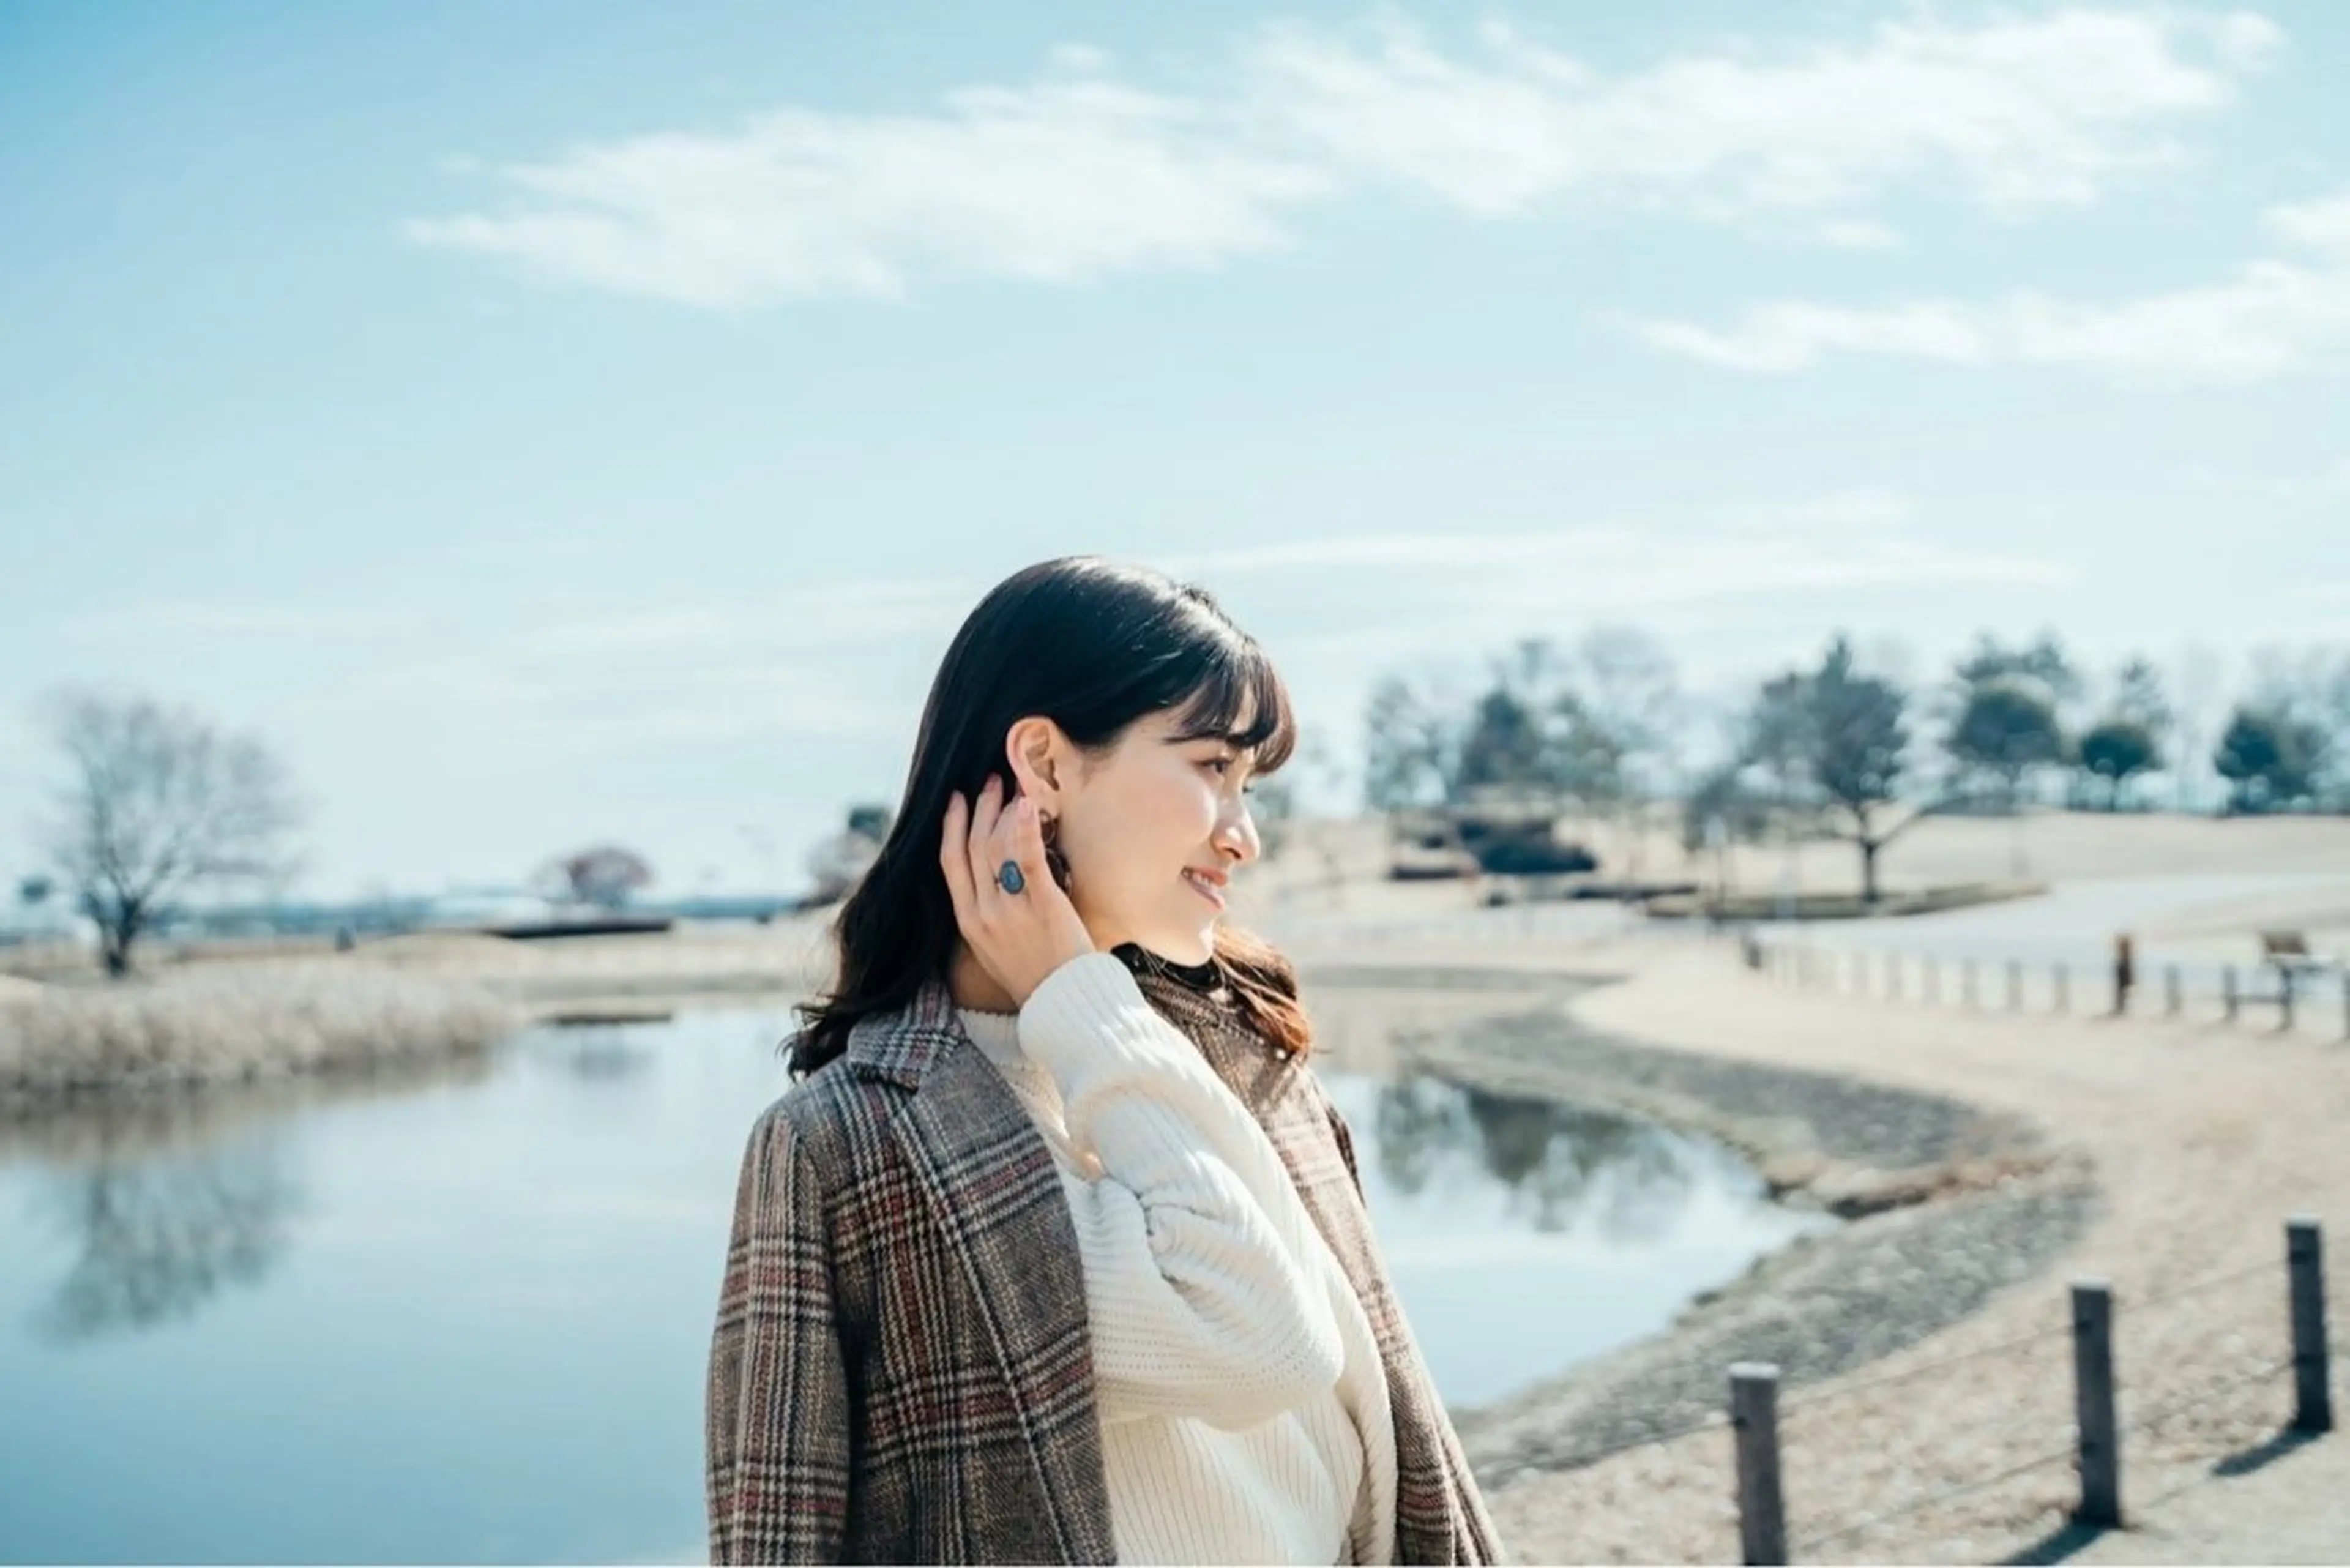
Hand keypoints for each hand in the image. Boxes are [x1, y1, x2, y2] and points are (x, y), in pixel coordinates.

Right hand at [940, 774, 1094, 1006]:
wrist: (1062, 1004)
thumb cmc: (1035, 976)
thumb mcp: (994, 949)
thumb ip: (986, 915)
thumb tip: (990, 882)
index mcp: (968, 921)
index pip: (950, 862)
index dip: (951, 826)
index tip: (956, 800)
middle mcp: (982, 912)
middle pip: (973, 846)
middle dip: (979, 808)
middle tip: (990, 781)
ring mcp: (1009, 908)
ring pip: (996, 845)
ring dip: (1003, 810)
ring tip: (1015, 787)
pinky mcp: (1042, 904)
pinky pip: (1028, 857)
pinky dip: (1025, 827)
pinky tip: (1027, 804)